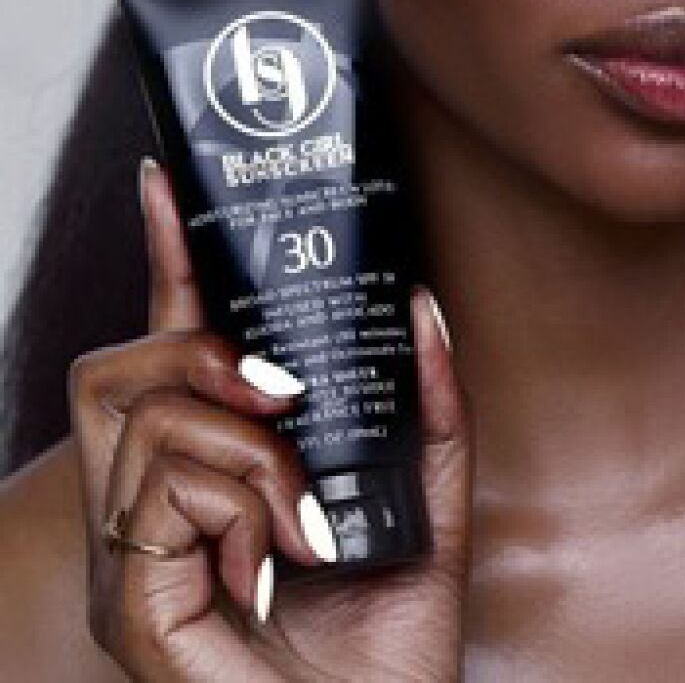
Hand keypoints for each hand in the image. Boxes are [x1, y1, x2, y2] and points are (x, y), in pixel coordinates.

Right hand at [67, 158, 472, 680]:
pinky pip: (166, 496)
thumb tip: (424, 307)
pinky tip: (285, 559)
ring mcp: (132, 564)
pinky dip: (247, 508)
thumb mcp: (429, 511)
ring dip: (252, 449)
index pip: (165, 356)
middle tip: (281, 393)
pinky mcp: (132, 608)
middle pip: (119, 370)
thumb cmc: (388, 651)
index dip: (166, 265)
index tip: (172, 185)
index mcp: (207, 487)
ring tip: (304, 515)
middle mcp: (152, 517)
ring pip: (152, 420)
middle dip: (202, 350)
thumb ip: (428, 415)